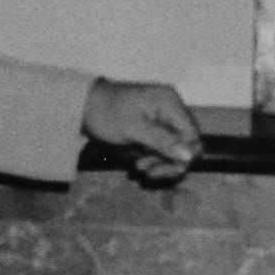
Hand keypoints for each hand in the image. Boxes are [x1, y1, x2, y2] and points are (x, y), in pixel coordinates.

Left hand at [83, 79, 200, 183]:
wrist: (82, 107)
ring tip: (140, 168)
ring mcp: (165, 119)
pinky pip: (166, 148)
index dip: (184, 155)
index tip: (164, 168)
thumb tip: (190, 156)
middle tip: (148, 171)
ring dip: (162, 163)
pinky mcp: (157, 129)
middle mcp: (172, 108)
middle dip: (171, 161)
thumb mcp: (133, 129)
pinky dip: (155, 159)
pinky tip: (140, 164)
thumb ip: (163, 142)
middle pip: (188, 142)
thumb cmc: (106, 113)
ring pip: (177, 149)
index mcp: (170, 102)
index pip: (192, 134)